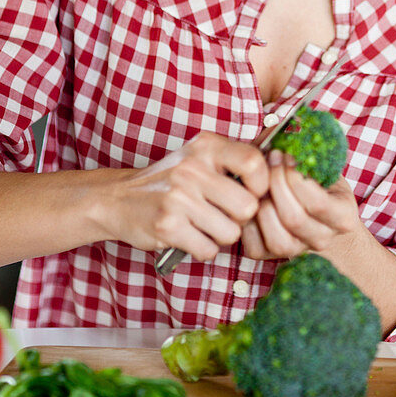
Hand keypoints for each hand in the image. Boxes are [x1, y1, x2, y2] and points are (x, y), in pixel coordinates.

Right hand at [100, 132, 268, 260]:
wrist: (117, 198)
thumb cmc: (170, 180)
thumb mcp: (199, 157)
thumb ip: (233, 162)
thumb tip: (278, 179)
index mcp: (206, 146)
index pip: (254, 162)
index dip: (261, 184)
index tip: (251, 193)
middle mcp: (193, 168)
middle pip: (247, 207)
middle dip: (240, 219)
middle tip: (222, 215)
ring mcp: (179, 197)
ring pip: (230, 233)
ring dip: (220, 236)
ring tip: (201, 225)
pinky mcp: (167, 226)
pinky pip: (208, 250)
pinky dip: (202, 249)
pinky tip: (188, 236)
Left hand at [241, 151, 360, 260]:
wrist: (317, 220)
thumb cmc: (317, 185)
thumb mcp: (323, 166)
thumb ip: (310, 151)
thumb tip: (290, 125)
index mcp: (342, 217)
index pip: (317, 202)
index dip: (295, 176)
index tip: (286, 154)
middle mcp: (323, 239)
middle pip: (294, 218)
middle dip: (276, 184)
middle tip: (271, 160)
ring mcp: (297, 251)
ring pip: (276, 237)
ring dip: (263, 203)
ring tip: (260, 180)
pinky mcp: (270, 257)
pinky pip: (255, 246)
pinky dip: (248, 222)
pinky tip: (253, 199)